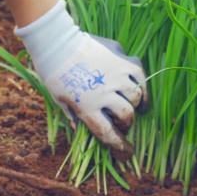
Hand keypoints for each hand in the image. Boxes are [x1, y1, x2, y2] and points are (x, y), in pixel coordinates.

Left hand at [16, 0, 147, 159]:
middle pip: (126, 116)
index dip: (120, 147)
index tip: (127, 154)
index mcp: (87, 107)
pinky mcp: (122, 60)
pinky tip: (141, 95)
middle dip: (127, 125)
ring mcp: (116, 76)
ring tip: (132, 107)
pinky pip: (140, 77)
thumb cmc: (53, 73)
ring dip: (135, 106)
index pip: (108, 133)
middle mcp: (104, 94)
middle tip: (123, 125)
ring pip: (136, 97)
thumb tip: (81, 129)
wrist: (56, 42)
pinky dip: (143, 88)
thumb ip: (73, 115)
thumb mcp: (59, 100)